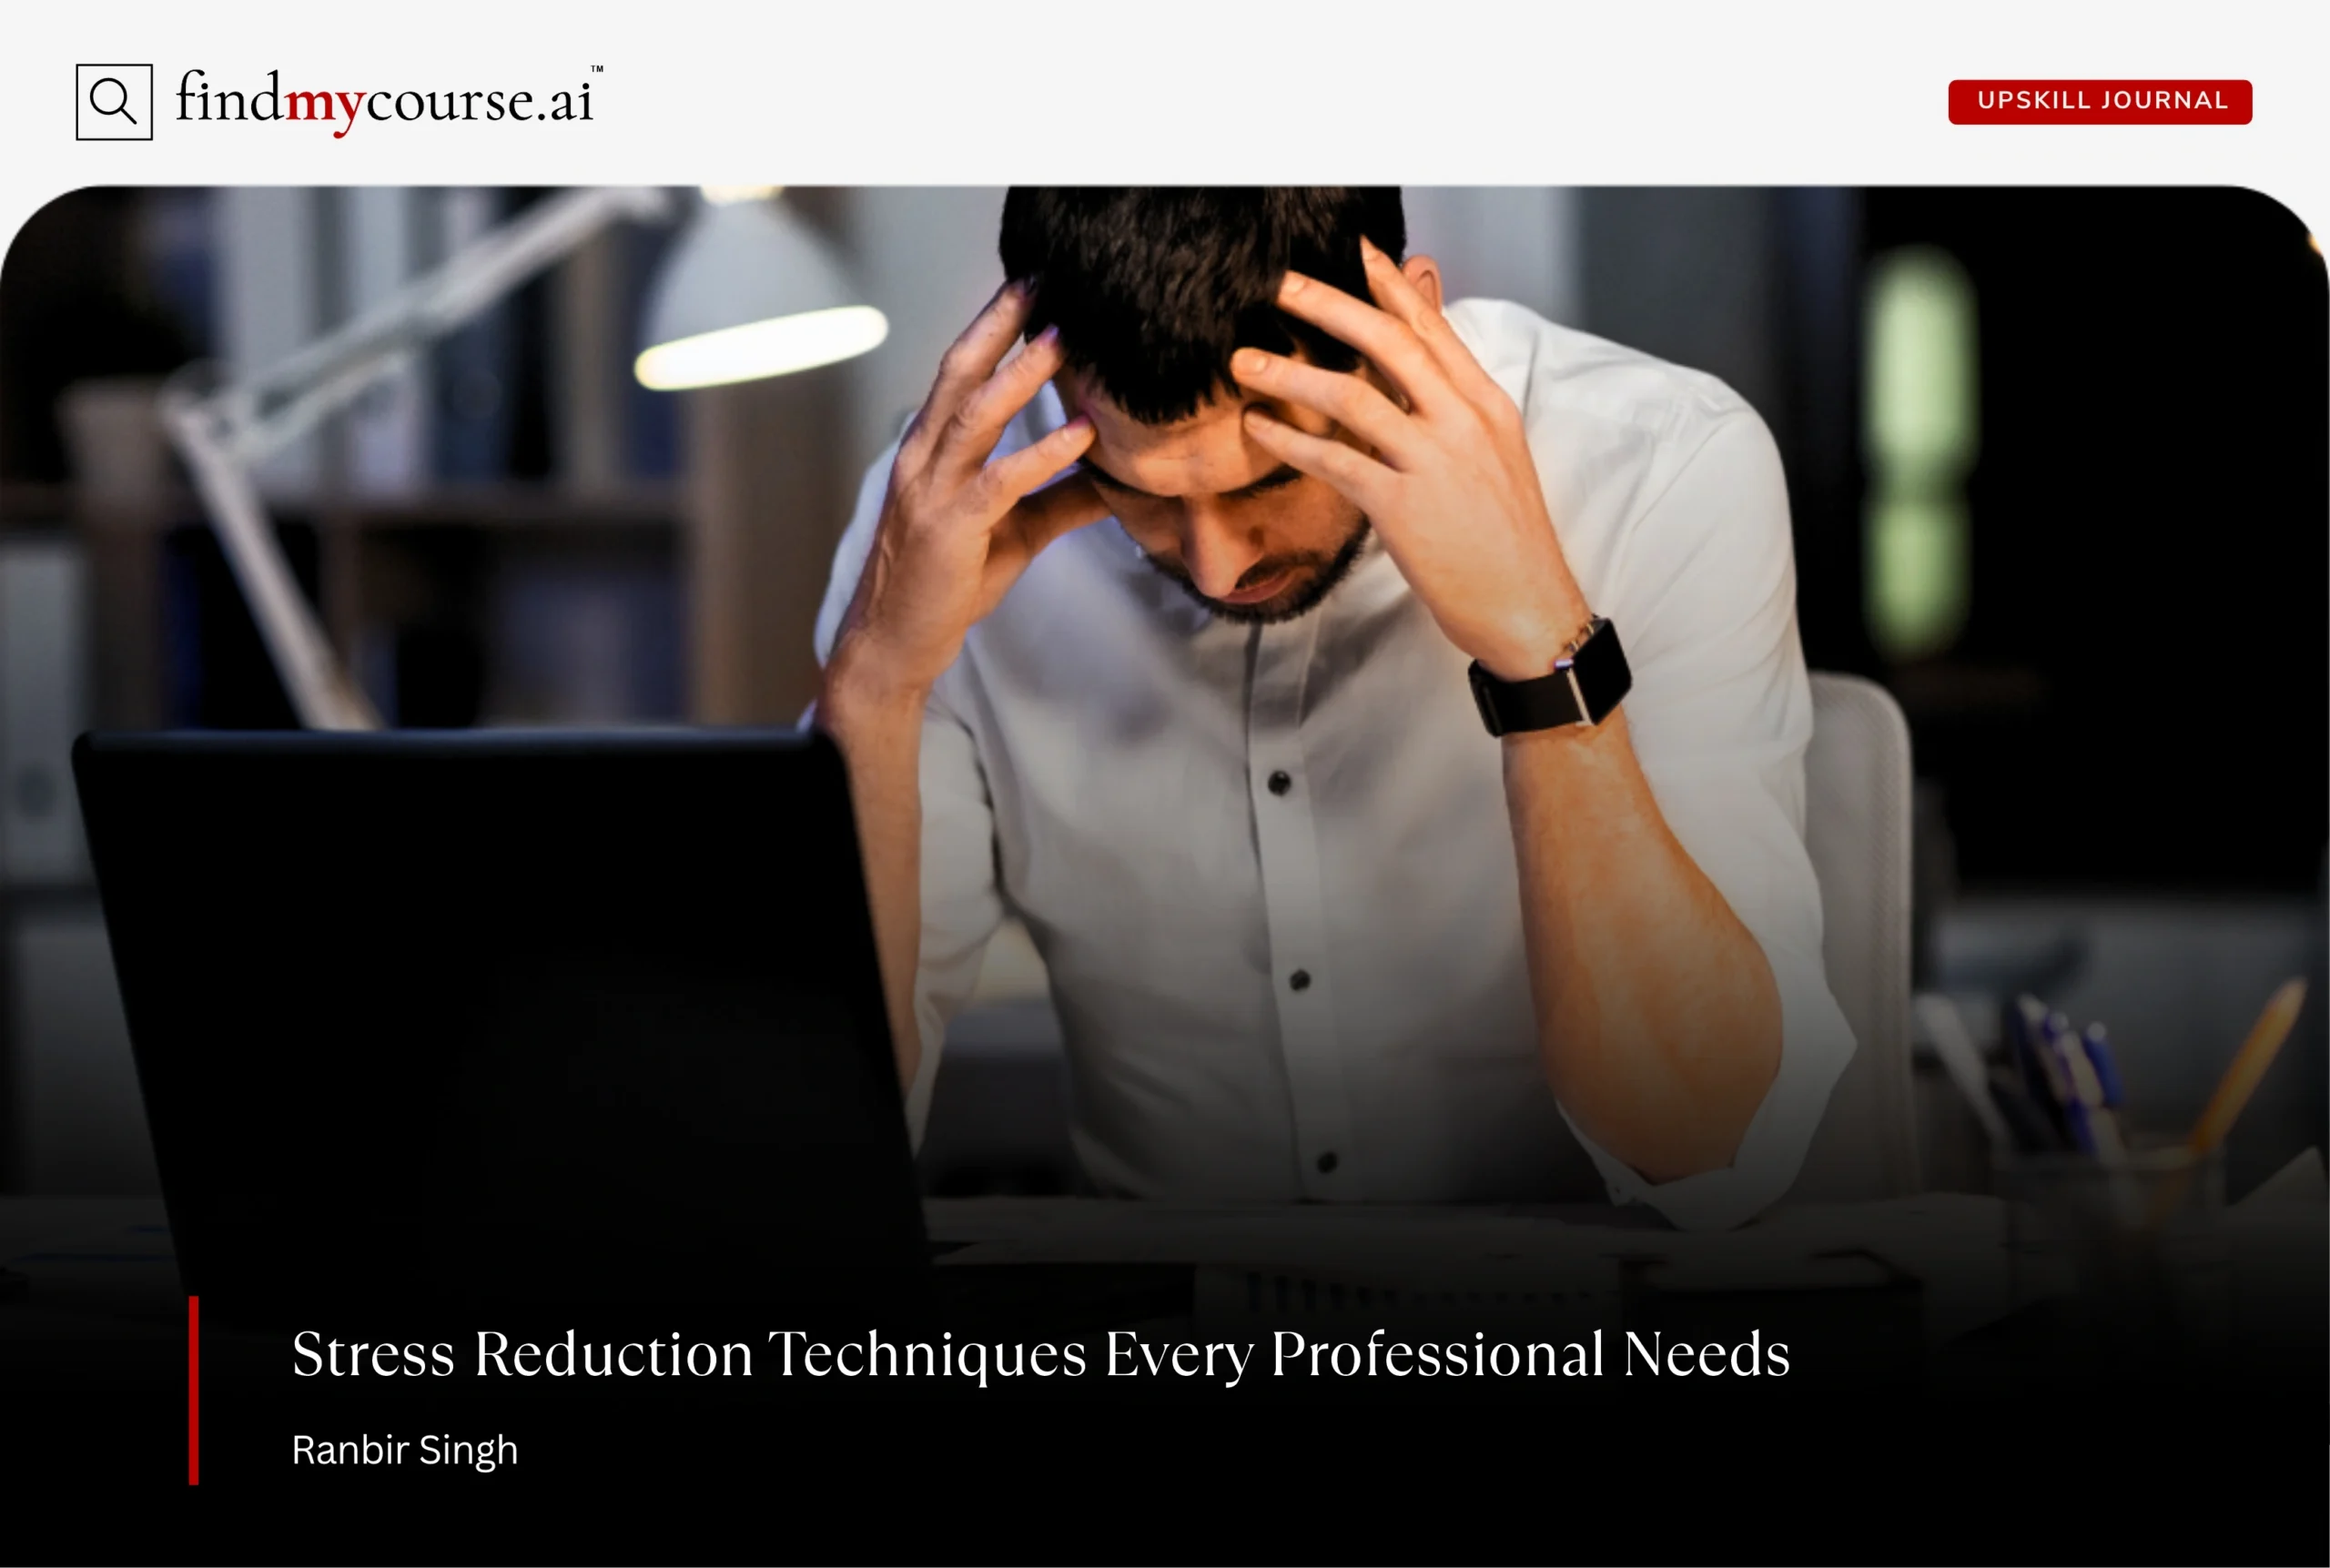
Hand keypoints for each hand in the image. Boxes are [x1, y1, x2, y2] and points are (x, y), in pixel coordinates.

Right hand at [828, 282, 1110, 706]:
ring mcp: (932, 490)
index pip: (960, 373)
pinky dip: (1042, 453)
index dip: (992, 327)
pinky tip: (1080, 433)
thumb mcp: (1014, 533)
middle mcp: (924, 457)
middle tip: (1041, 280)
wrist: (896, 642)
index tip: (1031, 287)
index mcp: (931, 449)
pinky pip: (999, 481)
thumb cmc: (947, 582)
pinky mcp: (950, 528)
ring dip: (1021, 374)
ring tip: (1064, 338)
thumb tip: (1117, 479)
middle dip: (999, 323)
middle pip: (959, 373)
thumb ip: (1060, 500)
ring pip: (975, 415)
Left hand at [1230, 239, 1591, 680]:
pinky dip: (1290, 441)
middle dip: (1330, 306)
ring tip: (1245, 362)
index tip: (1356, 251)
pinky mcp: (1403, 508)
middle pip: (1389, 343)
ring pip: (1353, 397)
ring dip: (1291, 374)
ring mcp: (1433, 463)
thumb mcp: (1494, 457)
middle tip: (1281, 286)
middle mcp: (1462, 423)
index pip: (1432, 330)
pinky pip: (1335, 460)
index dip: (1391, 287)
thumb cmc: (1507, 541)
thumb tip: (1420, 375)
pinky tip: (1258, 428)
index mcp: (1486, 406)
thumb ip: (1454, 407)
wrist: (1529, 608)